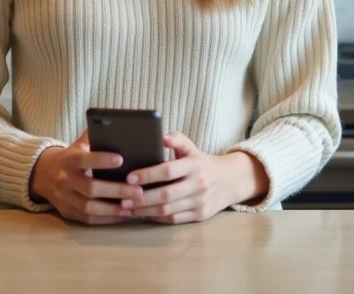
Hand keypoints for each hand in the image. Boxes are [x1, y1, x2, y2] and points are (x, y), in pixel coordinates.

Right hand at [29, 131, 144, 225]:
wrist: (44, 173)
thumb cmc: (72, 156)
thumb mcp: (79, 144)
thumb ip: (95, 136)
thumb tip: (118, 125)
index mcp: (69, 159)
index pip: (84, 159)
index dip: (101, 160)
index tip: (121, 159)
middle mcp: (64, 179)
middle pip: (90, 188)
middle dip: (116, 190)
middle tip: (138, 191)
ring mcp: (64, 197)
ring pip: (89, 207)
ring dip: (113, 209)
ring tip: (133, 206)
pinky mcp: (67, 212)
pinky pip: (87, 219)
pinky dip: (106, 219)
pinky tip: (123, 214)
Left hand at [127, 132, 267, 224]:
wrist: (231, 181)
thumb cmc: (202, 163)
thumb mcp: (192, 148)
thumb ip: (177, 139)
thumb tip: (161, 135)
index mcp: (194, 165)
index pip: (168, 170)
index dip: (147, 175)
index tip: (129, 177)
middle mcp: (198, 184)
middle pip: (166, 194)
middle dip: (142, 198)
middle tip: (122, 198)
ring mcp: (200, 202)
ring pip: (168, 210)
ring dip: (145, 211)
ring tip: (127, 208)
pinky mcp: (200, 215)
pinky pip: (174, 219)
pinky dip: (156, 218)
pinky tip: (143, 214)